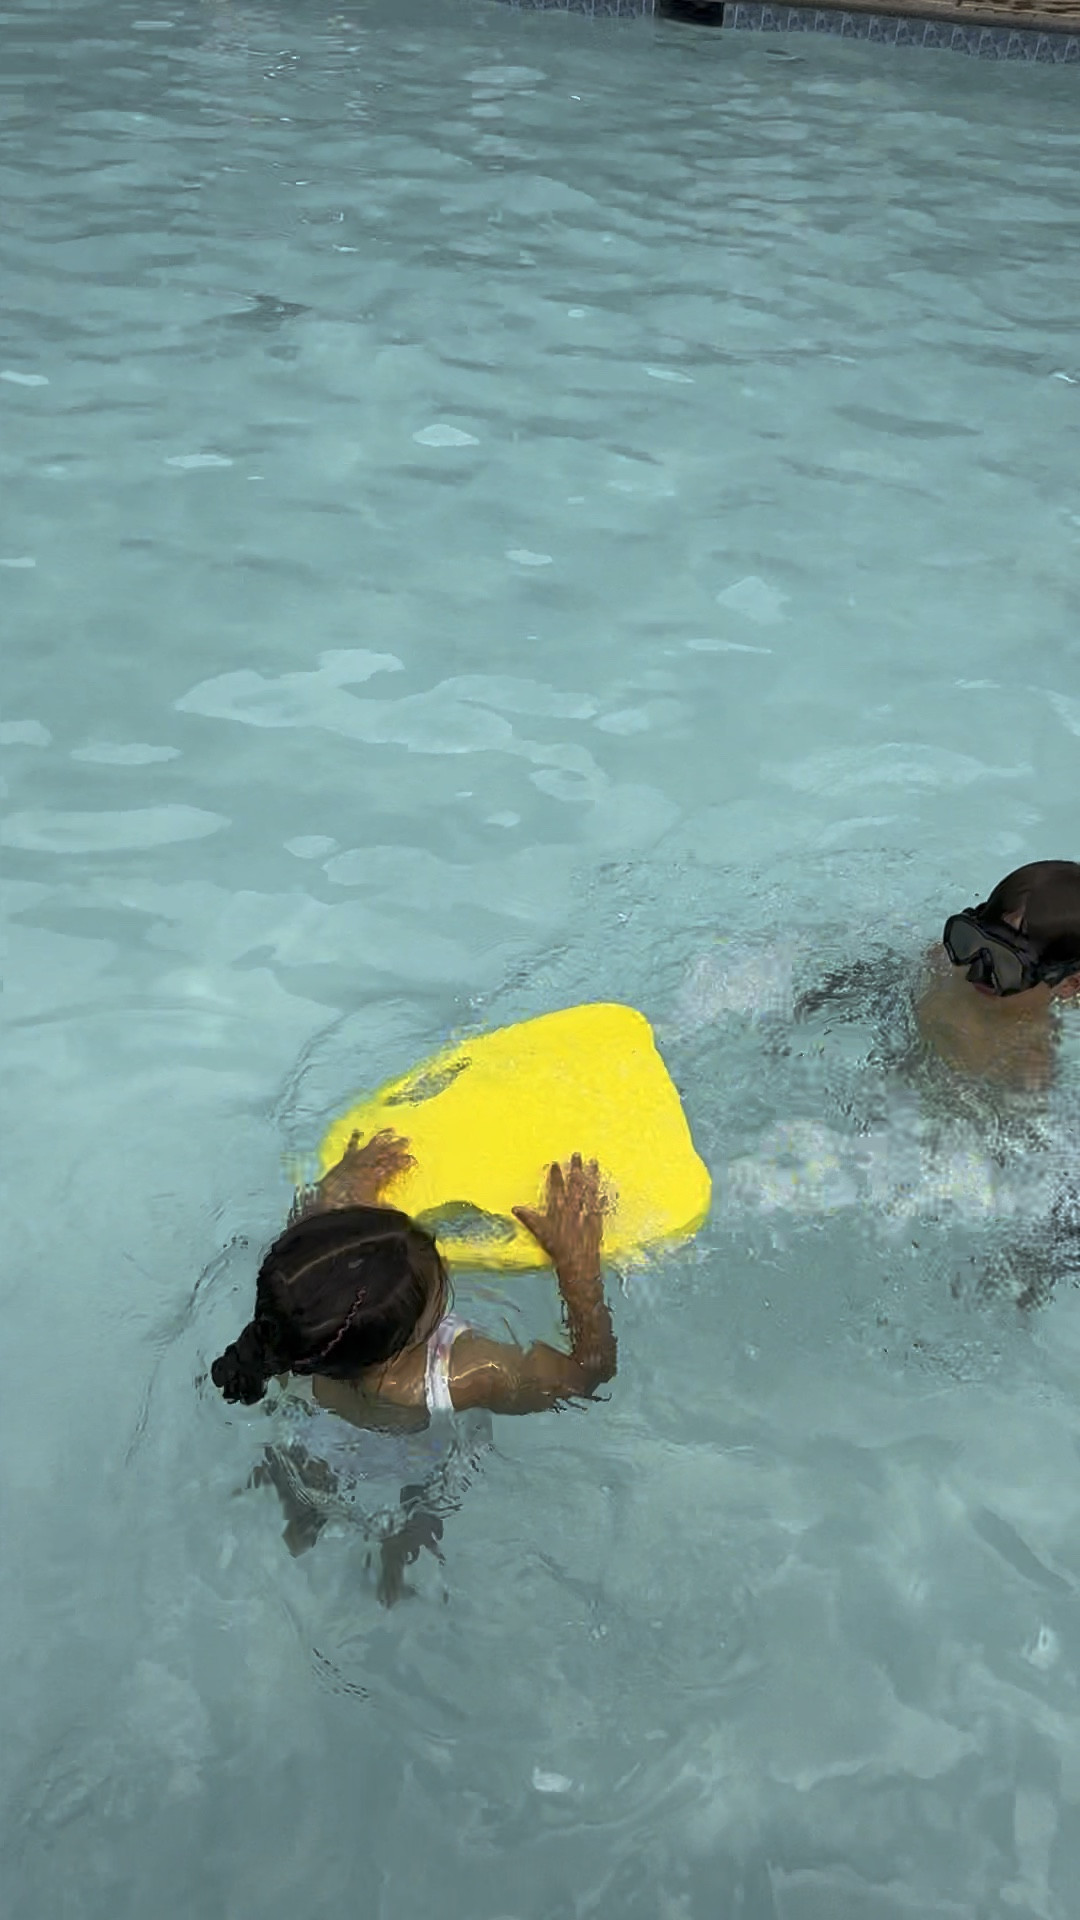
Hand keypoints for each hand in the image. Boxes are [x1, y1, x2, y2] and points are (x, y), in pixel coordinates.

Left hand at [317, 1129, 414, 1207]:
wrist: (328, 1210)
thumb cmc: (351, 1211)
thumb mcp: (372, 1211)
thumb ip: (384, 1208)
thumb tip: (394, 1207)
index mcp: (373, 1177)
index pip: (391, 1166)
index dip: (402, 1162)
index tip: (412, 1160)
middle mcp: (364, 1166)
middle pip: (382, 1154)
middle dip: (394, 1147)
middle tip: (406, 1141)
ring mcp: (352, 1163)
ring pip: (369, 1148)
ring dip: (380, 1140)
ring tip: (391, 1130)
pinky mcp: (342, 1164)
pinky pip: (351, 1149)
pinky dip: (354, 1140)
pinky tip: (358, 1131)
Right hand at [513, 1154, 606, 1276]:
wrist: (577, 1261)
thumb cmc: (557, 1247)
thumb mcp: (540, 1232)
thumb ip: (529, 1218)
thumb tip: (515, 1208)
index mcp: (558, 1207)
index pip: (556, 1186)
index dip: (555, 1175)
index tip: (555, 1164)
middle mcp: (573, 1206)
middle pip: (575, 1183)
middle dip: (576, 1168)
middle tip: (578, 1154)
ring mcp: (587, 1211)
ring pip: (589, 1189)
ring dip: (592, 1175)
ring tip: (594, 1162)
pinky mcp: (598, 1218)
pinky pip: (601, 1203)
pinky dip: (603, 1195)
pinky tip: (605, 1188)